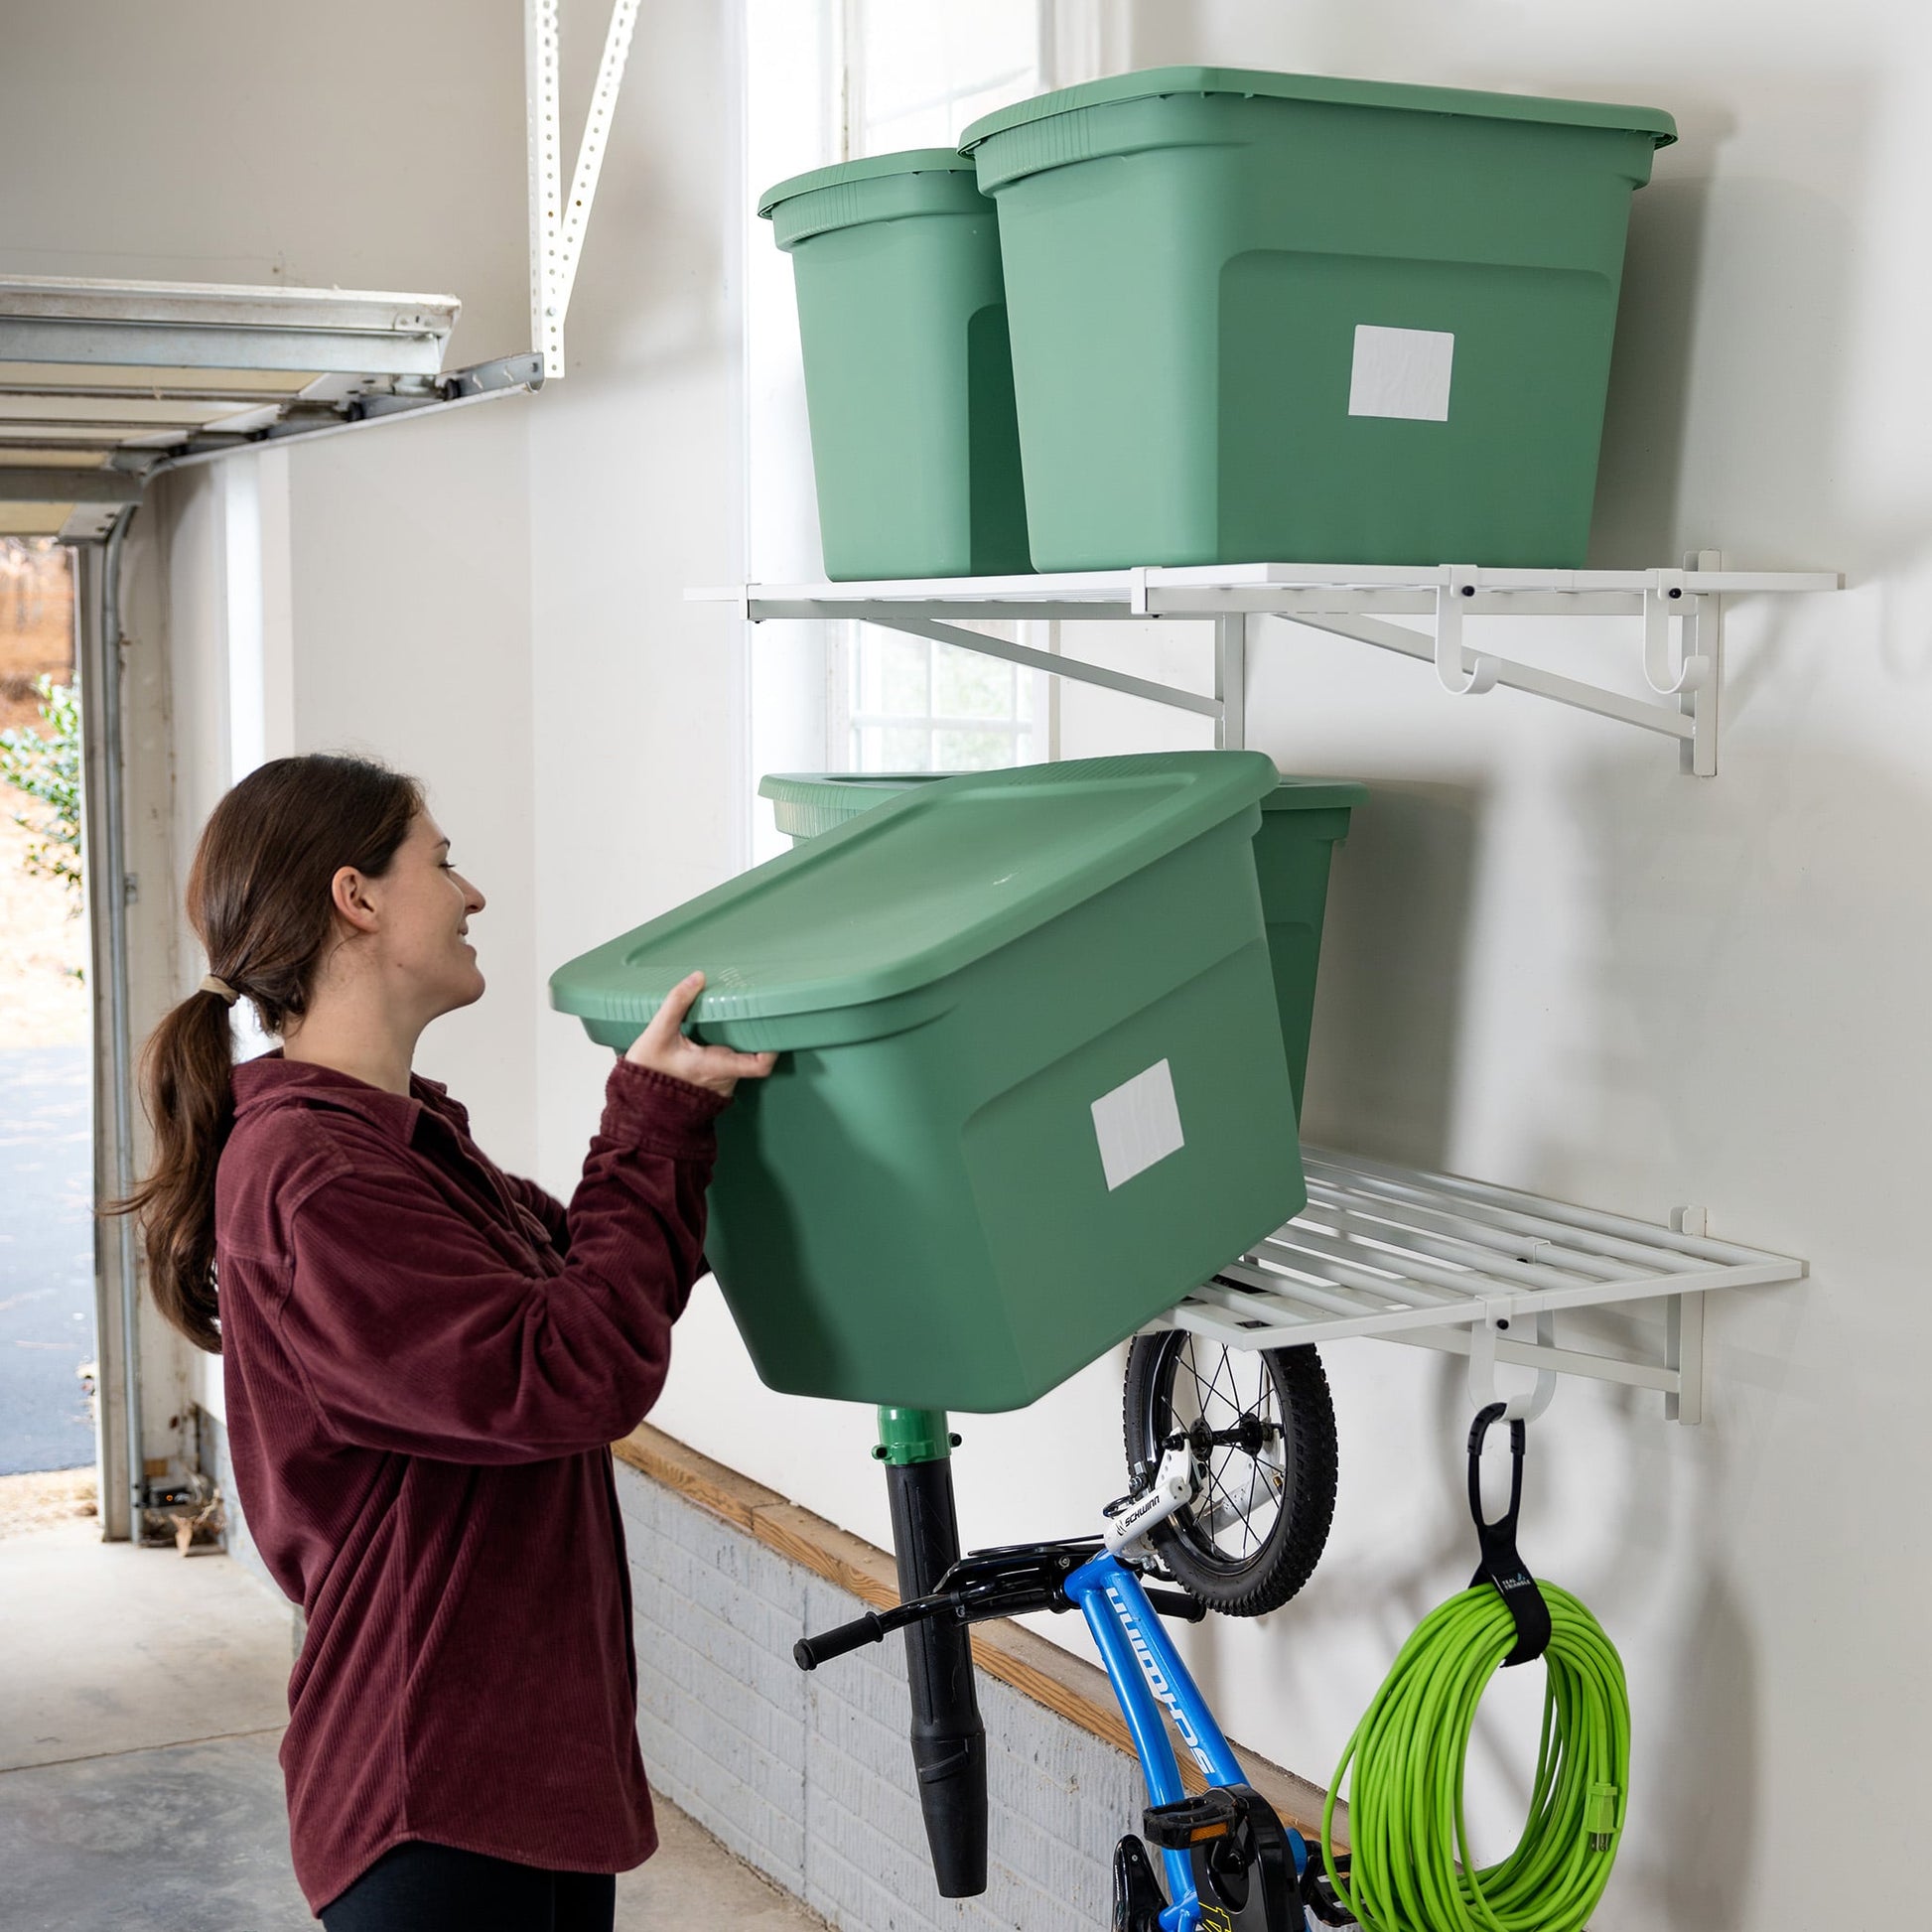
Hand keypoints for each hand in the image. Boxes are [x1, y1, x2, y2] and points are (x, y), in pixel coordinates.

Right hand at [624, 971, 776, 1098]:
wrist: (637, 1102)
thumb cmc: (647, 1072)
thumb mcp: (657, 1033)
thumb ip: (677, 1003)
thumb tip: (698, 978)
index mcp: (716, 1067)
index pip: (759, 1065)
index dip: (772, 1047)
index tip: (772, 1025)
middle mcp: (724, 1079)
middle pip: (753, 1056)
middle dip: (753, 1033)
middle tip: (750, 1008)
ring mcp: (722, 1085)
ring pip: (742, 1060)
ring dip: (739, 1042)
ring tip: (733, 1017)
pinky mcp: (715, 1086)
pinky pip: (731, 1066)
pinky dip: (728, 1050)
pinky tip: (719, 1033)